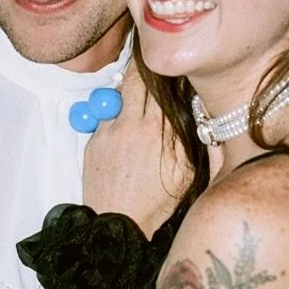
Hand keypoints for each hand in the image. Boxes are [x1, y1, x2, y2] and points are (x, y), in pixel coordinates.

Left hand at [82, 61, 191, 233]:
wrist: (118, 225)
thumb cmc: (156, 203)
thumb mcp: (186, 172)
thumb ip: (190, 138)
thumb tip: (194, 108)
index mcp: (157, 130)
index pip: (162, 85)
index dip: (167, 73)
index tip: (172, 67)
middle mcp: (131, 124)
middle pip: (137, 78)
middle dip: (146, 69)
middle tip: (153, 63)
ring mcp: (108, 130)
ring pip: (120, 94)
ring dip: (130, 91)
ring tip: (140, 96)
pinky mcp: (93, 140)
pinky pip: (106, 116)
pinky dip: (116, 115)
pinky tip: (125, 128)